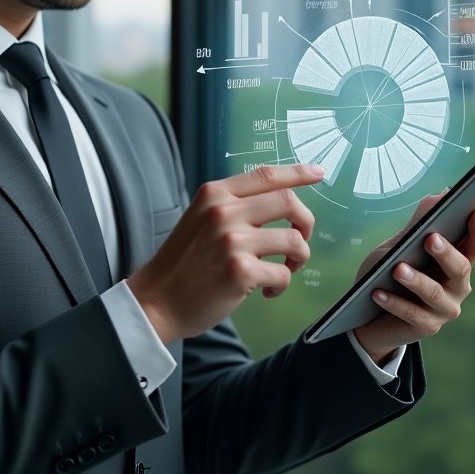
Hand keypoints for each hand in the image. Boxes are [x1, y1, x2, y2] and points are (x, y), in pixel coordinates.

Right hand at [127, 164, 323, 343]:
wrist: (156, 300)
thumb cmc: (183, 263)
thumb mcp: (199, 219)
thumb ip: (232, 206)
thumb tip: (277, 201)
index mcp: (214, 194)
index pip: (265, 174)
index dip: (297, 172)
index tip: (318, 173)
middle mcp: (223, 212)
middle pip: (289, 202)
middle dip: (306, 222)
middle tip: (300, 240)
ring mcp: (232, 241)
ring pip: (294, 240)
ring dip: (298, 258)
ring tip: (283, 270)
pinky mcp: (240, 271)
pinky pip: (283, 274)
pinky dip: (282, 285)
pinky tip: (266, 291)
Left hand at [352, 193, 474, 364]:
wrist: (369, 313)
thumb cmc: (388, 272)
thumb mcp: (399, 244)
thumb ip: (420, 223)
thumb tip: (443, 194)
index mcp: (458, 261)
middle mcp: (459, 285)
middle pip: (462, 267)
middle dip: (447, 252)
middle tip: (431, 238)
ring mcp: (445, 308)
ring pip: (435, 292)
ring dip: (416, 279)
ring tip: (397, 268)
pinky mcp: (427, 326)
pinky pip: (411, 313)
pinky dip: (394, 301)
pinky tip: (377, 292)